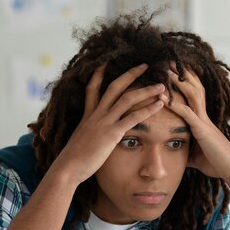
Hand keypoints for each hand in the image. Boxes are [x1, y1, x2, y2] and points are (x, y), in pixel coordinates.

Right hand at [51, 64, 165, 185]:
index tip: (107, 62)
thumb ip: (89, 133)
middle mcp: (96, 114)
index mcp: (87, 114)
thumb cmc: (73, 159)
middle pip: (115, 86)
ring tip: (161, 86)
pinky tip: (160, 105)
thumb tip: (93, 136)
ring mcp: (104, 122)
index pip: (92, 88)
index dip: (100, 73)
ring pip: (128, 98)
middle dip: (131, 74)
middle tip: (145, 65)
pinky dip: (148, 109)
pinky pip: (134, 117)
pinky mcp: (112, 133)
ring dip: (146, 90)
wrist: (68, 167)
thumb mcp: (80, 140)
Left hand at [164, 67, 229, 180]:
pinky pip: (188, 114)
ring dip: (178, 82)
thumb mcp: (195, 154)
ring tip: (165, 70)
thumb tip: (173, 151)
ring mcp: (204, 121)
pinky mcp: (203, 131)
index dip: (185, 80)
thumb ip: (185, 148)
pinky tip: (163, 97)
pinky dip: (175, 105)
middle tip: (168, 60)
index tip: (173, 69)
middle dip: (182, 73)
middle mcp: (204, 116)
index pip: (194, 94)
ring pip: (192, 94)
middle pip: (194, 87)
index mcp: (202, 119)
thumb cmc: (216, 163)